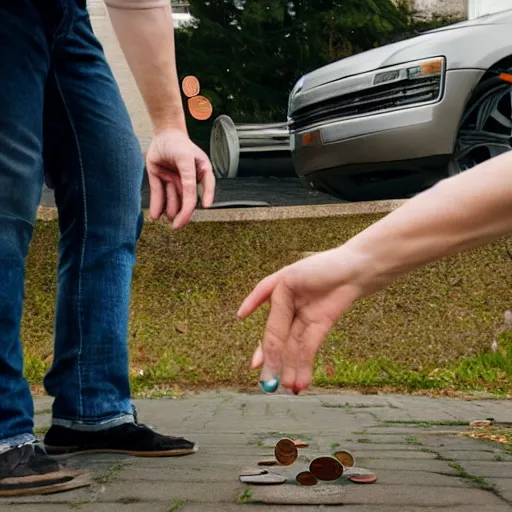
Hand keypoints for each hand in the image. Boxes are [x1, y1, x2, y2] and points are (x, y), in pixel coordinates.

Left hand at [146, 129, 214, 227]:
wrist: (163, 134)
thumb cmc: (179, 144)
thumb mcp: (186, 160)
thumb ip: (188, 178)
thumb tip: (190, 197)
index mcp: (200, 172)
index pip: (203, 188)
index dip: (205, 198)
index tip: (206, 207)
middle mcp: (188, 179)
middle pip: (187, 199)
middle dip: (182, 213)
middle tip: (178, 225)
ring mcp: (174, 180)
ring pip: (173, 200)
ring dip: (170, 210)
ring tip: (165, 218)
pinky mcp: (161, 180)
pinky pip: (159, 194)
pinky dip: (157, 206)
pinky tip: (155, 215)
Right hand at [237, 248, 367, 393]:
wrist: (357, 267)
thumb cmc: (322, 265)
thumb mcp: (289, 280)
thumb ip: (270, 301)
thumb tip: (241, 316)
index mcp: (277, 294)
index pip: (270, 327)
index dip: (263, 348)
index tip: (255, 367)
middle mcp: (290, 309)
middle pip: (280, 341)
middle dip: (276, 363)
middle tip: (270, 385)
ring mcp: (306, 318)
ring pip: (295, 348)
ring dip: (293, 368)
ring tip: (291, 387)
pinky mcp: (322, 326)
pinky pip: (310, 347)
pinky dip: (306, 363)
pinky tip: (302, 379)